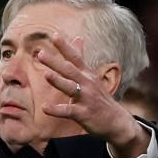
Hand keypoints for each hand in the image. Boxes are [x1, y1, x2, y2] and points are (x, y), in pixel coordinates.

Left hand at [35, 33, 148, 157]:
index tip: (54, 35)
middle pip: (69, 70)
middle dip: (55, 62)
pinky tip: (44, 107)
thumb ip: (80, 60)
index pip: (75, 57)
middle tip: (40, 53)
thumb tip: (78, 38)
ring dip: (58, 81)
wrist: (116, 121)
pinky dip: (56, 109)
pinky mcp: (84, 113)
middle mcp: (87, 83)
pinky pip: (68, 110)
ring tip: (46, 75)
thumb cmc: (99, 98)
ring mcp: (86, 98)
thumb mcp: (91, 77)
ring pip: (70, 87)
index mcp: (86, 74)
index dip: (65, 46)